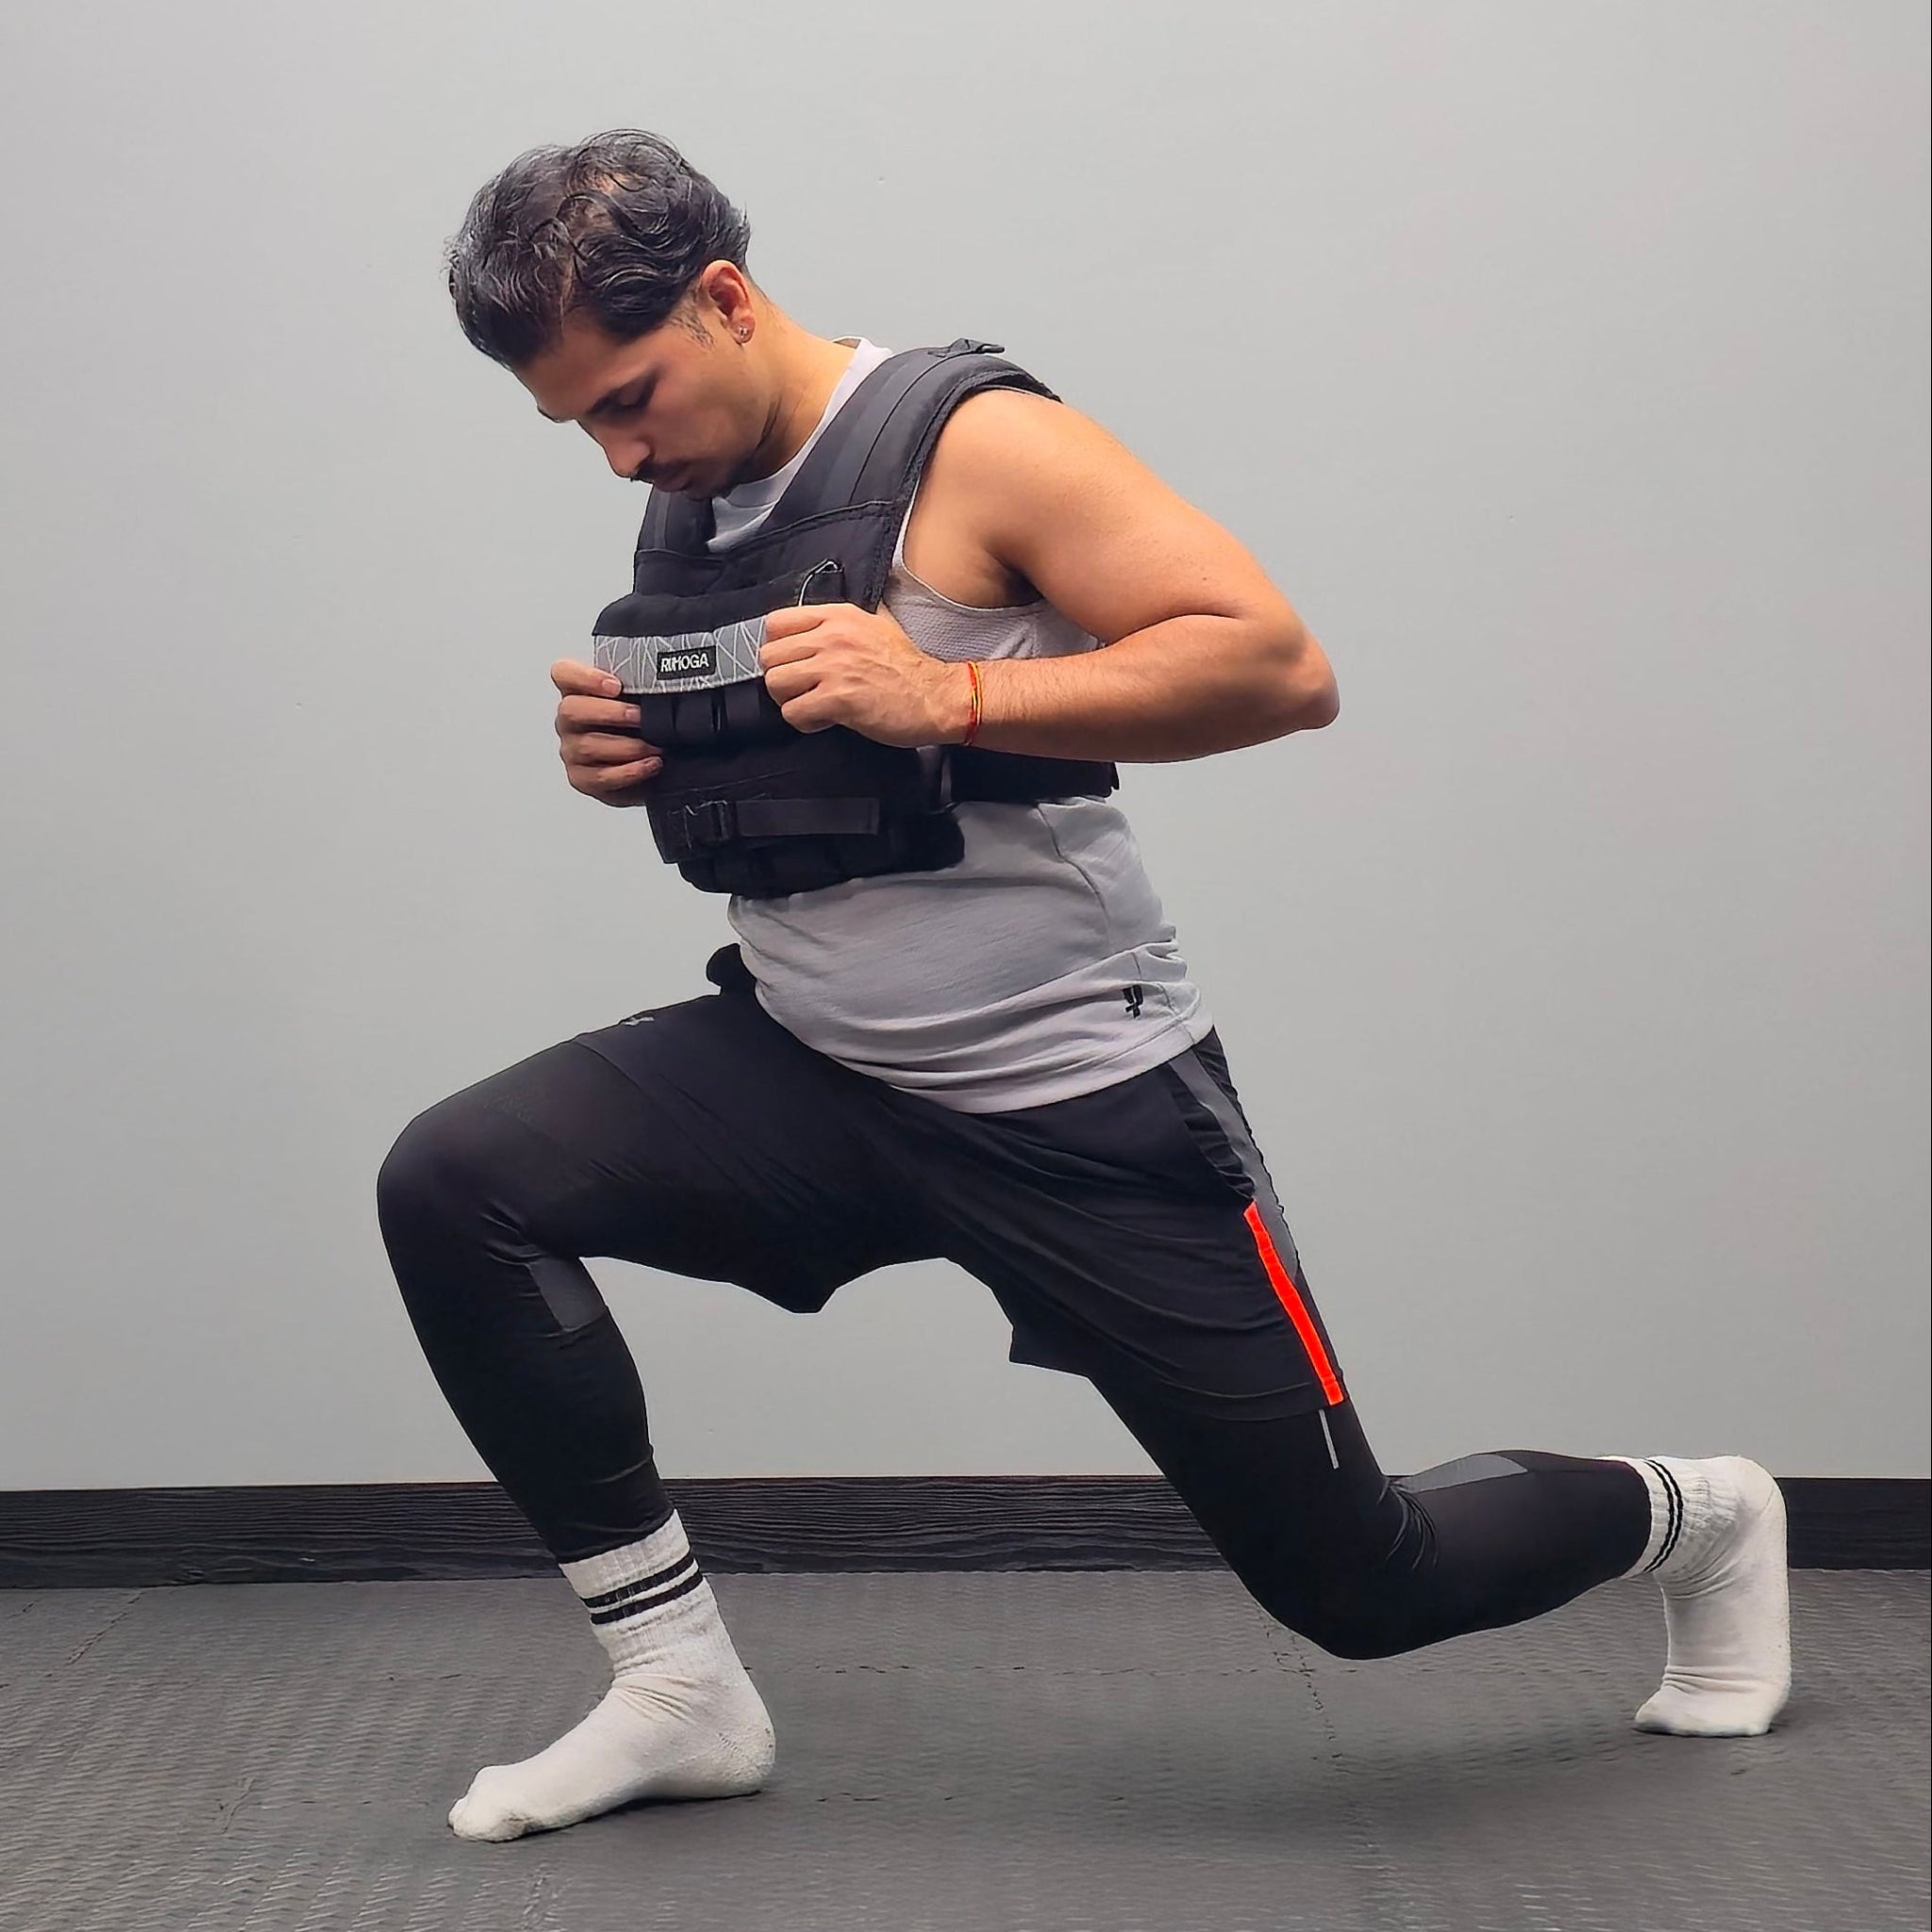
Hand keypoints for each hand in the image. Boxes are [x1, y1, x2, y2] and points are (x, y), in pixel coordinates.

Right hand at [550, 659, 663, 806]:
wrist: (647, 768)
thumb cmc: (639, 728)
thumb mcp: (641, 701)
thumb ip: (640, 686)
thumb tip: (665, 680)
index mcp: (578, 692)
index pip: (564, 674)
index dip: (585, 677)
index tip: (616, 685)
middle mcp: (569, 721)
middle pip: (571, 710)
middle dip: (610, 713)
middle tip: (640, 717)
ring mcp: (572, 750)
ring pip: (588, 746)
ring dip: (628, 746)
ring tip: (656, 746)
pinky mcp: (582, 778)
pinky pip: (601, 776)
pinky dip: (630, 771)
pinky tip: (652, 764)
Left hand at [759, 603, 972, 746]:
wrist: (936, 696)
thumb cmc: (909, 668)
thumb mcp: (876, 625)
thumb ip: (843, 623)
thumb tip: (816, 627)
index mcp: (838, 617)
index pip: (776, 623)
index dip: (779, 647)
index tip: (792, 662)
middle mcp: (832, 637)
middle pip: (770, 656)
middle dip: (782, 678)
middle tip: (802, 690)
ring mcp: (834, 667)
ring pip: (776, 683)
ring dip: (789, 700)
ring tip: (812, 705)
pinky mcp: (837, 699)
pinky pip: (793, 712)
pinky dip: (804, 722)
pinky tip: (824, 720)